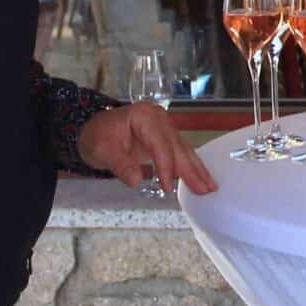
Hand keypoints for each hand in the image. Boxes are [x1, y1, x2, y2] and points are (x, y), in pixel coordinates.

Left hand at [80, 102, 214, 196]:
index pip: (160, 144)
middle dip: (191, 170)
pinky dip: (190, 167)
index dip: (166, 166)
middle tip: (205, 189)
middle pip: (177, 147)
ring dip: (197, 170)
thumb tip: (136, 180)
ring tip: (210, 187)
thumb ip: (120, 164)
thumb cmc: (98, 136)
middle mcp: (159, 119)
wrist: (95, 130)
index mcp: (144, 116)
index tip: (168, 187)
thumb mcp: (102, 150)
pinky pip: (180, 153)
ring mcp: (164, 127)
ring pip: (183, 150)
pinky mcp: (166, 138)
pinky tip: (200, 179)